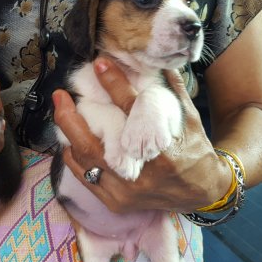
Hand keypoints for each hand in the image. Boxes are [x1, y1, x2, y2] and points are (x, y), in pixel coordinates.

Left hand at [52, 56, 230, 212]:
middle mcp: (143, 173)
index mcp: (163, 149)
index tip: (98, 65)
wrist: (202, 190)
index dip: (113, 84)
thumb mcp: (189, 116)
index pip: (131, 110)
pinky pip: (85, 177)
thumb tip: (152, 59)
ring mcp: (126, 192)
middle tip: (60, 95)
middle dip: (69, 118)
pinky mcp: (116, 202)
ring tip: (62, 112)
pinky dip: (74, 157)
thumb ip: (171, 88)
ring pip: (84, 161)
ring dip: (68, 136)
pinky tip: (69, 139)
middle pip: (93, 145)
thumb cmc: (194, 148)